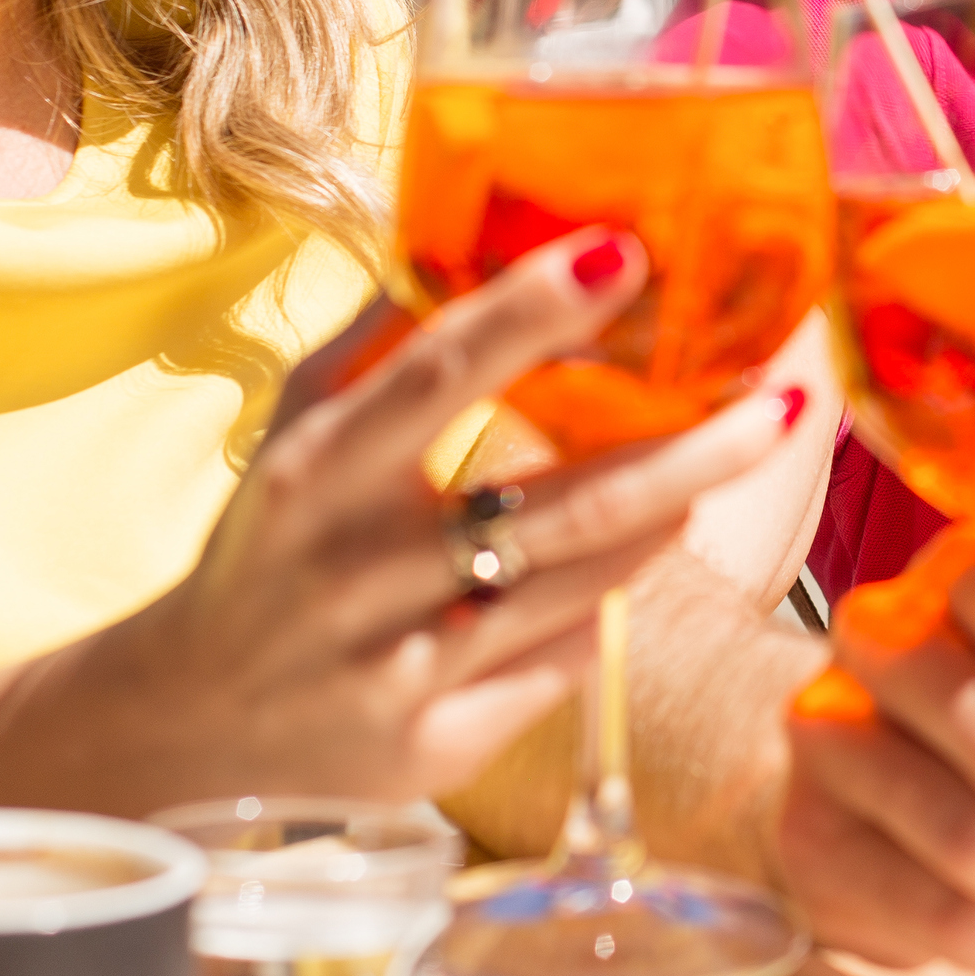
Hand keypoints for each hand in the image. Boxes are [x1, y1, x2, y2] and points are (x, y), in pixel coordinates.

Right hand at [0, 229, 798, 812]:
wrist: (191, 724)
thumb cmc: (270, 548)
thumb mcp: (293, 432)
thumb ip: (377, 340)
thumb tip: (459, 230)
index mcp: (316, 473)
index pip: (437, 375)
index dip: (532, 313)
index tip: (628, 251)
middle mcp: (358, 573)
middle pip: (557, 504)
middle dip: (688, 452)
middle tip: (783, 405)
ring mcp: (402, 668)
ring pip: (581, 587)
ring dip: (670, 517)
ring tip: (737, 452)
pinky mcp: (437, 746)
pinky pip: (562, 663)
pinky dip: (605, 606)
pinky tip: (639, 556)